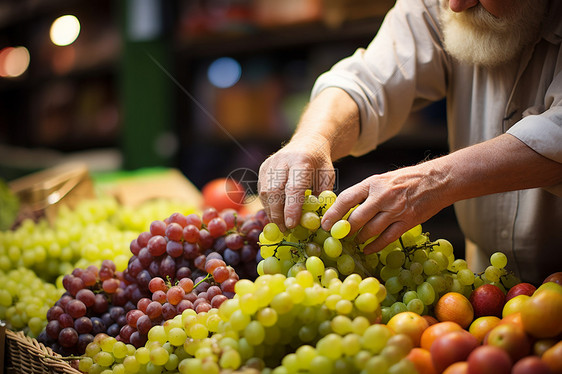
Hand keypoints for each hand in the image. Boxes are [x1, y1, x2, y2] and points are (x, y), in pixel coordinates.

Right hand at [258, 136, 334, 231]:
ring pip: (265, 193)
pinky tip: (276, 215)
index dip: (291, 207)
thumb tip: (317, 221)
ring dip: (272, 212)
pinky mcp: (263, 169)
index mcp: (302, 160)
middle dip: (278, 213)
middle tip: (284, 230)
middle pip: (274, 190)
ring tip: (281, 226)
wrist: (307, 143)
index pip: (294, 187)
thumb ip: (322, 197)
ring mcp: (270, 164)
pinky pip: (262, 191)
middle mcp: (282, 160)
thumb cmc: (319, 164)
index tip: (292, 224)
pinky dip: (268, 206)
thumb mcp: (327, 177)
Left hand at [321, 163, 447, 253]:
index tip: (325, 224)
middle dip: (345, 230)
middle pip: (357, 218)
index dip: (333, 213)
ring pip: (370, 230)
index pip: (347, 198)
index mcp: (373, 183)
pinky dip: (375, 246)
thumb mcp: (382, 179)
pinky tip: (368, 249)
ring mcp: (395, 210)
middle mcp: (382, 196)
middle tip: (337, 237)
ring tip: (353, 242)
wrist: (437, 180)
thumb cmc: (406, 179)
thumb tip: (345, 208)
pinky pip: (387, 238)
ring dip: (359, 239)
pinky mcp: (407, 222)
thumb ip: (365, 192)